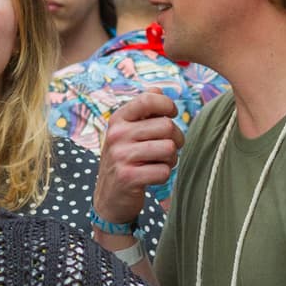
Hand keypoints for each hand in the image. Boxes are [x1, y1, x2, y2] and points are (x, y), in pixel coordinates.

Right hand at [95, 92, 183, 225]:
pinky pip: (164, 171)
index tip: (171, 115)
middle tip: (169, 148)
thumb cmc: (125, 159)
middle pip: (167, 126)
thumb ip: (142, 110)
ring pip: (168, 149)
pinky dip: (164, 175)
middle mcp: (117, 134)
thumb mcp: (127, 131)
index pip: (148, 99)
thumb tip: (157, 89)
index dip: (167, 105)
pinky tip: (152, 176)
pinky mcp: (127, 177)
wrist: (109, 197)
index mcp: (118, 119)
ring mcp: (120, 156)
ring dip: (171, 159)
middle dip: (176, 139)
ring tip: (160, 163)